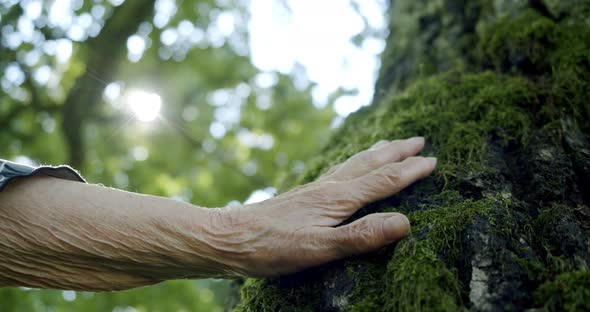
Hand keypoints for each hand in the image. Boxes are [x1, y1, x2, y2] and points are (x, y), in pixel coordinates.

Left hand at [210, 137, 436, 276]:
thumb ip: (361, 236)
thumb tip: (404, 222)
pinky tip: (345, 172)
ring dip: (375, 154)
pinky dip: (352, 165)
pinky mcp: (301, 197)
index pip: (382, 181)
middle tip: (418, 139)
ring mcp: (312, 191)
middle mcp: (327, 188)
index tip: (432, 159)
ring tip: (387, 145)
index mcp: (336, 199)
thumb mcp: (320, 248)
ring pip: (352, 165)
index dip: (408, 171)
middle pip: (368, 164)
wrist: (228, 238)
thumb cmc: (271, 247)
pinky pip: (336, 173)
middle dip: (395, 152)